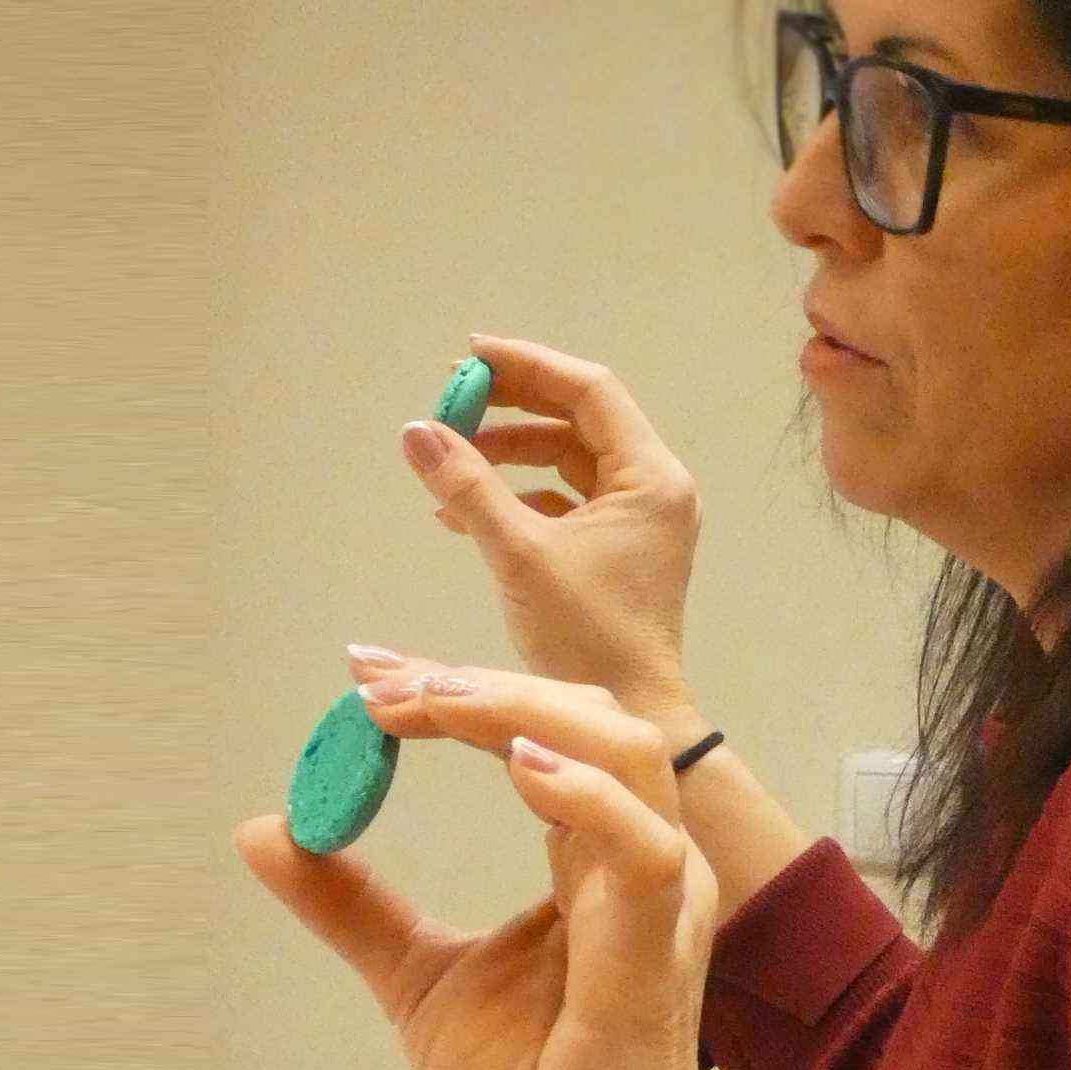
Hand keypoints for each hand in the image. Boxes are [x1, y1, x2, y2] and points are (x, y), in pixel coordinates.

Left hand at [235, 661, 748, 1069]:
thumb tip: (265, 828)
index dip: (458, 688)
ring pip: (622, 754)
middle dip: (480, 682)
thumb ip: (353, 903)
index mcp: (594, 856)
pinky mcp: (653, 953)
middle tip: (378, 680)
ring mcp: (658, 900)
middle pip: (585, 717)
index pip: (542, 731)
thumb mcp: (417, 977)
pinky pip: (640, 849)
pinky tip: (515, 765)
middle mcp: (641, 860)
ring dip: (522, 711)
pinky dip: (584, 794)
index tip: (366, 671)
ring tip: (431, 702)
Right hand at [404, 336, 700, 715]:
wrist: (630, 714)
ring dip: (507, 455)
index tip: (469, 355)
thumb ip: (467, 487)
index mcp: (651, 477)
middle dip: (512, 408)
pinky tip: (462, 512)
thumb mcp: (520, 555)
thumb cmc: (586, 637)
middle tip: (450, 400)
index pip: (590, 390)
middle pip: (579, 419)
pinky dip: (518, 496)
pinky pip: (565, 499)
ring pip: (568, 459)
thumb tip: (416, 431)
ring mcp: (639, 518)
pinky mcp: (617, 547)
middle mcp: (654, 487)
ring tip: (447, 459)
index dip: (527, 366)